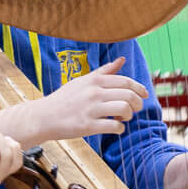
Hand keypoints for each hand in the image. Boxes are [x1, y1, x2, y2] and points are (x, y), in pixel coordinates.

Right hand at [0, 59, 145, 148]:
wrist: (43, 117)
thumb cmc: (64, 99)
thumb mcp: (83, 81)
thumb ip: (104, 71)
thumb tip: (122, 59)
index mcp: (94, 81)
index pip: (126, 81)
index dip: (139, 89)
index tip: (144, 95)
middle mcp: (93, 93)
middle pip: (129, 95)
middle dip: (137, 104)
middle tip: (134, 109)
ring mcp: (90, 109)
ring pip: (124, 109)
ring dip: (129, 116)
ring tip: (122, 118)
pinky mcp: (88, 126)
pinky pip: (114, 127)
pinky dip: (120, 129)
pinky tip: (115, 128)